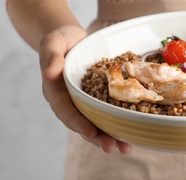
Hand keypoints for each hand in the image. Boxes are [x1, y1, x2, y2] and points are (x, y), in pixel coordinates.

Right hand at [39, 25, 132, 153]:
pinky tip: (135, 127)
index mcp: (57, 92)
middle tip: (114, 147)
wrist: (72, 38)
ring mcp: (87, 100)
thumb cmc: (60, 39)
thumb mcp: (53, 43)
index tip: (91, 132)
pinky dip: (121, 119)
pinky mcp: (100, 95)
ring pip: (98, 121)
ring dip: (112, 134)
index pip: (66, 111)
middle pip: (84, 122)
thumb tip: (50, 73)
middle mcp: (72, 101)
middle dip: (98, 137)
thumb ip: (51, 57)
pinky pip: (109, 109)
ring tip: (127, 147)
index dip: (78, 123)